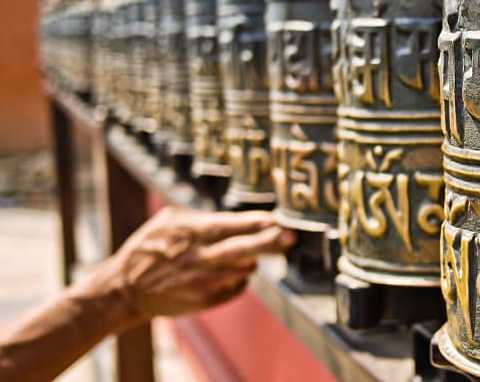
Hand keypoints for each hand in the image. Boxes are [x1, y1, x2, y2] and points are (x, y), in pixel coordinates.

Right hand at [79, 207, 295, 324]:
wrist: (125, 289)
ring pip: (243, 270)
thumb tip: (237, 219)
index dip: (252, 223)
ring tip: (257, 252)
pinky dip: (240, 278)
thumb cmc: (149, 248)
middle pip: (241, 250)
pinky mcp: (205, 301)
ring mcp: (203, 282)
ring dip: (253, 260)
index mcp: (189, 234)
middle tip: (291, 237)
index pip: (227, 226)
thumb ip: (201, 218)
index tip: (274, 219)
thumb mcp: (168, 221)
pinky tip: (234, 271)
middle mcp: (198, 259)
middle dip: (269, 242)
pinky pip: (236, 287)